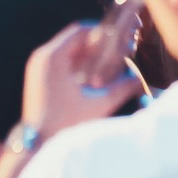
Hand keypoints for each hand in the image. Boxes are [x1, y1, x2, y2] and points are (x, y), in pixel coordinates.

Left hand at [19, 23, 142, 141]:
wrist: (35, 145)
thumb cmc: (65, 125)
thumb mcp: (98, 105)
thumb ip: (122, 89)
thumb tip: (141, 80)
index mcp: (53, 57)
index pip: (80, 31)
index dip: (101, 33)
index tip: (118, 39)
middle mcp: (42, 57)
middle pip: (74, 40)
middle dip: (96, 45)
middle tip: (116, 51)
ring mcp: (37, 67)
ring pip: (67, 51)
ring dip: (87, 55)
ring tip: (107, 64)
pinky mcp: (37, 77)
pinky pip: (60, 62)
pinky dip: (76, 65)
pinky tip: (92, 76)